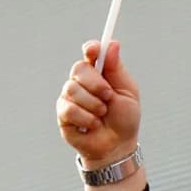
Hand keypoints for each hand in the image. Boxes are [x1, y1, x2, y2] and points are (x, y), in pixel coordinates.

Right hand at [56, 43, 142, 190]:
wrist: (116, 147)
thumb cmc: (124, 120)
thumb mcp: (127, 92)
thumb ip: (117, 69)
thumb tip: (112, 44)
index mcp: (99, 73)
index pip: (90, 53)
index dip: (91, 49)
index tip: (94, 50)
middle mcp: (82, 82)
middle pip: (78, 68)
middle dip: (96, 83)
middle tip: (108, 96)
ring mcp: (70, 97)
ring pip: (72, 89)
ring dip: (93, 104)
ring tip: (102, 115)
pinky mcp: (63, 114)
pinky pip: (69, 109)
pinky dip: (85, 118)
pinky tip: (92, 125)